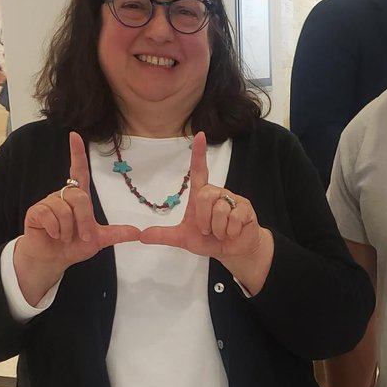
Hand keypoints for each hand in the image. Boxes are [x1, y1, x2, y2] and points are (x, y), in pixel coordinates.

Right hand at [14, 131, 139, 304]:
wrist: (53, 259)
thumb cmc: (73, 245)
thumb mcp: (98, 240)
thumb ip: (117, 234)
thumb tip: (138, 233)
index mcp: (79, 197)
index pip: (79, 170)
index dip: (77, 153)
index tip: (75, 135)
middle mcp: (63, 195)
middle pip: (79, 197)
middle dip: (84, 220)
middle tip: (82, 236)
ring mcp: (48, 203)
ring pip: (63, 208)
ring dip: (69, 229)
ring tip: (65, 237)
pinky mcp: (36, 212)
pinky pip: (49, 215)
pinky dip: (55, 229)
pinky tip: (54, 235)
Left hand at [137, 131, 273, 293]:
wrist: (232, 251)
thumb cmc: (209, 240)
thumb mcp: (183, 239)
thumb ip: (163, 235)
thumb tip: (141, 236)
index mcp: (202, 194)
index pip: (199, 170)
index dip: (199, 153)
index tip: (200, 135)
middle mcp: (217, 192)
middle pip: (205, 195)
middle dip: (204, 220)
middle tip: (208, 231)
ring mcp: (233, 199)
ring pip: (220, 209)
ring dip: (217, 228)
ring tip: (221, 233)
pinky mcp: (246, 208)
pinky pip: (234, 217)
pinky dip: (230, 231)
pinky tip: (232, 233)